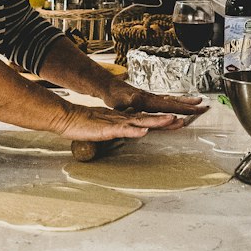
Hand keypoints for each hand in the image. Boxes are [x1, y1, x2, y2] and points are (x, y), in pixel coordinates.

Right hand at [52, 104, 181, 142]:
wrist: (66, 117)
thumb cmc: (83, 124)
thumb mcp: (105, 129)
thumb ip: (117, 130)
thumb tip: (127, 132)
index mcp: (124, 120)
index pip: (147, 120)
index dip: (162, 121)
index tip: (178, 122)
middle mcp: (123, 119)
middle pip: (149, 119)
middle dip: (167, 120)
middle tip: (184, 120)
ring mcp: (116, 123)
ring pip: (141, 122)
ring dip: (157, 122)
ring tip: (172, 121)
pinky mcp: (107, 129)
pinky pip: (123, 130)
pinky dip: (134, 130)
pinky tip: (144, 130)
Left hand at [97, 76, 207, 124]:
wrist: (110, 86)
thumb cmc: (114, 97)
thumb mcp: (119, 102)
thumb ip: (129, 102)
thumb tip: (136, 100)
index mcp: (148, 101)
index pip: (169, 106)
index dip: (183, 108)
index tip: (196, 110)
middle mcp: (153, 98)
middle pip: (175, 102)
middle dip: (191, 105)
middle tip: (206, 107)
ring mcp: (153, 97)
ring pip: (173, 99)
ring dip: (187, 102)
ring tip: (200, 102)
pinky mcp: (150, 98)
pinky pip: (168, 100)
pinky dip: (177, 101)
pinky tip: (182, 102)